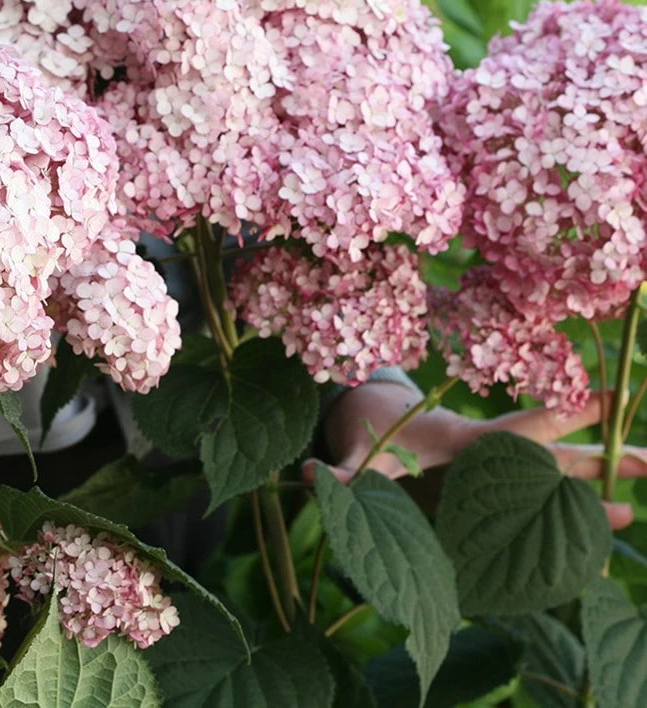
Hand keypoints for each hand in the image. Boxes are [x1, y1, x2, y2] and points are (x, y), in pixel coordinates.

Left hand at [305, 381, 646, 529]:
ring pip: (557, 479)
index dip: (559, 416)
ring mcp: (496, 476)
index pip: (521, 432)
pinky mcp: (490, 494)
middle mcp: (492, 457)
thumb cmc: (370, 437)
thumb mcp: (356, 455)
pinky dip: (571, 513)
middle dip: (605, 454)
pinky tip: (602, 525)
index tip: (603, 398)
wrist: (374, 425)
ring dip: (601, 486)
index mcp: (466, 442)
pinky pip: (538, 503)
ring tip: (646, 494)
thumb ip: (339, 470)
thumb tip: (311, 476)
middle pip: (559, 456)